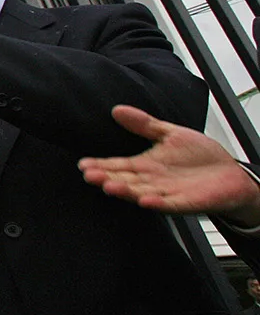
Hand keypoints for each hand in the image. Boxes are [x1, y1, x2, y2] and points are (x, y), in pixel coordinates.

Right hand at [79, 105, 259, 226]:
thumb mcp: (170, 133)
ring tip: (108, 186)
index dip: (100, 165)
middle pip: (124, 180)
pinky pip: (168, 204)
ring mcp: (167, 193)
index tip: (83, 164)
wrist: (231, 174)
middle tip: (89, 175)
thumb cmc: (201, 156)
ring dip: (125, 191)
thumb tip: (117, 109)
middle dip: (106, 178)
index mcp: (146, 165)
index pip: (118, 165)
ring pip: (140, 193)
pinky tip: (144, 200)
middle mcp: (152, 181)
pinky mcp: (185, 202)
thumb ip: (144, 124)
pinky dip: (156, 203)